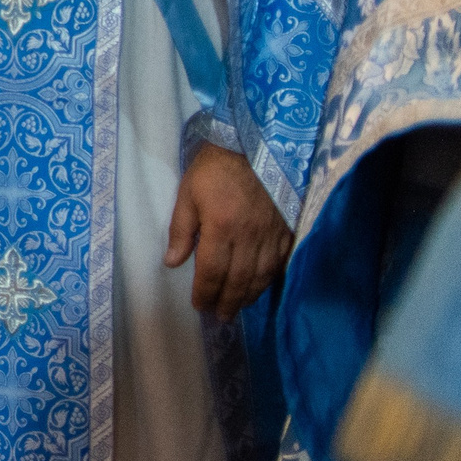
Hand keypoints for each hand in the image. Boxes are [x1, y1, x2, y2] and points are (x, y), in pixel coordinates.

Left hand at [166, 141, 291, 315]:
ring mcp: (272, 234)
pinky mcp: (288, 229)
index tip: (200, 305)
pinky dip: (270, 279)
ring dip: (249, 296)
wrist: (256, 144)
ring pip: (262, 276)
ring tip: (238, 308)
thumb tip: (172, 262)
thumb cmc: (215, 167)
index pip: (212, 271)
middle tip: (220, 317)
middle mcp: (249, 237)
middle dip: (228, 301)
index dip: (206, 292)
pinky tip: (262, 287)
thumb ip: (181, 230)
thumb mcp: (188, 193)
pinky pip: (281, 262)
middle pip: (239, 280)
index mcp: (221, 228)